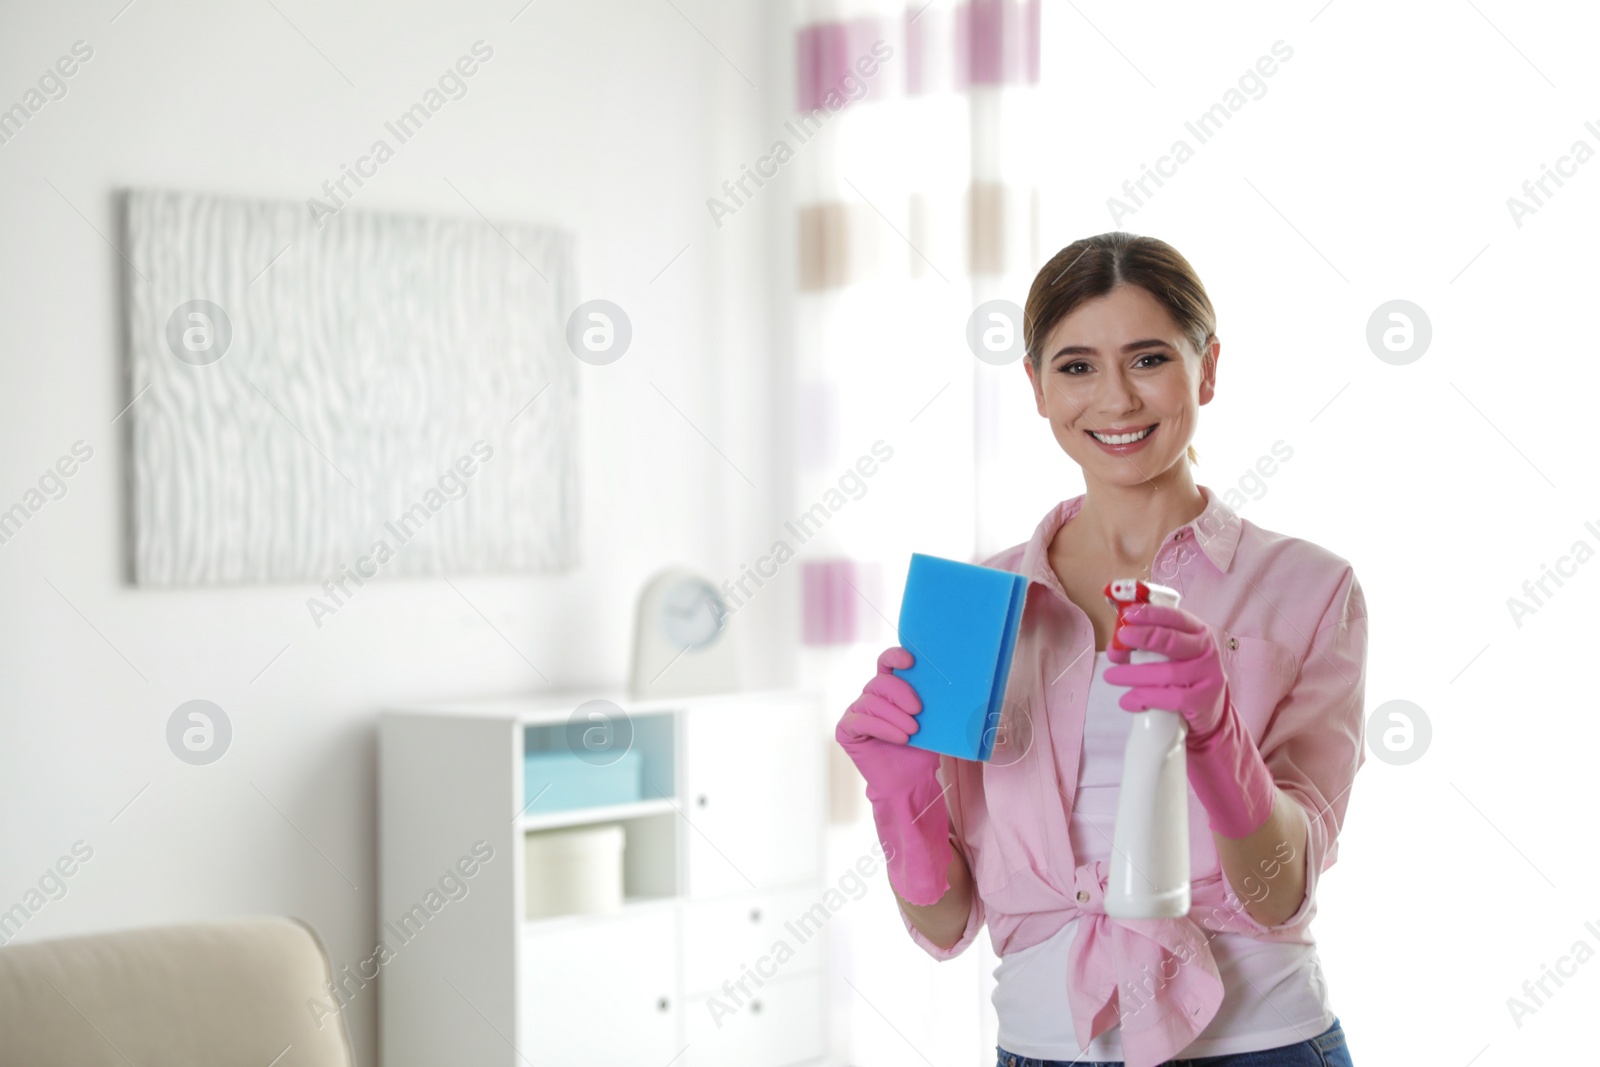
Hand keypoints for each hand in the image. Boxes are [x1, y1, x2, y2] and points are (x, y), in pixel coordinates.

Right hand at [836, 646, 942, 795]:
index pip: (886, 663)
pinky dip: (882, 728)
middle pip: (880, 682)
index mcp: (890, 689)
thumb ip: (927, 700)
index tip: (911, 661)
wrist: (911, 780)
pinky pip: (860, 721)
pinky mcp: (846, 730)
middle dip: (900, 692)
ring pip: (871, 702)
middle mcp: (870, 696)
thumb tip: (942, 682)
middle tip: (918, 710)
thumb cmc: (921, 749)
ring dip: (894, 716)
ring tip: (912, 731)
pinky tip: (900, 738)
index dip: (895, 656)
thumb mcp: (930, 720)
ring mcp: (856, 712)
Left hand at [1103, 603, 1276, 838]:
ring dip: (1134, 674)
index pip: (1175, 617)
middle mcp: (1206, 651)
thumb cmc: (1182, 676)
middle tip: (1120, 639)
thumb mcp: (1172, 655)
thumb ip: (1148, 646)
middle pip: (1172, 641)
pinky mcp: (1201, 700)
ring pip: (1166, 673)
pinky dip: (1144, 698)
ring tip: (1111, 677)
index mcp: (1198, 633)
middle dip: (1143, 637)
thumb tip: (1115, 647)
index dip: (1151, 614)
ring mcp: (1207, 676)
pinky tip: (1128, 701)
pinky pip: (1169, 698)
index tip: (1128, 616)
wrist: (1208, 711)